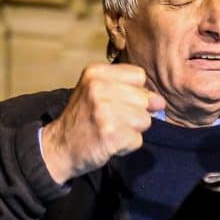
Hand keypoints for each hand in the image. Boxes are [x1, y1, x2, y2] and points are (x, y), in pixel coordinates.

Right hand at [41, 63, 165, 183]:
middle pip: (144, 99)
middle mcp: (99, 88)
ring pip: (145, 120)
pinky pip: (138, 140)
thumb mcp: (97, 92)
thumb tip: (160, 102)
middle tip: (111, 121)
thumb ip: (129, 90)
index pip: (139, 75)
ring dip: (132, 131)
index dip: (134, 92)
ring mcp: (104, 111)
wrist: (59, 147)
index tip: (118, 103)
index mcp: (96, 72)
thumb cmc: (83, 119)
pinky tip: (110, 144)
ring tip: (111, 132)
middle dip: (134, 114)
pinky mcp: (110, 134)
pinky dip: (127, 146)